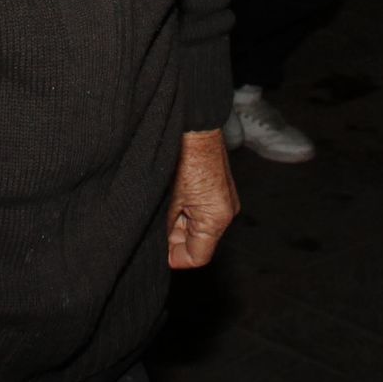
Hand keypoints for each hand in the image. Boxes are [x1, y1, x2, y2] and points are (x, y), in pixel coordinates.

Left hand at [166, 128, 239, 269]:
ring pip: (196, 225)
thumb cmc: (181, 155)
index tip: (157, 246)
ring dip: (178, 219)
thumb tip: (165, 249)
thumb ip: (168, 229)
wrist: (195, 123)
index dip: (174, 256)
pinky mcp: (220, 188)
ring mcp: (225, 199)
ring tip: (165, 199)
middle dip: (174, 235)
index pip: (196, 258)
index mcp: (216, 218)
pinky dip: (185, 206)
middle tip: (156, 216)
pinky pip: (201, 208)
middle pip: (196, 243)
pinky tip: (172, 191)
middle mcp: (226, 212)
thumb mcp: (168, 199)